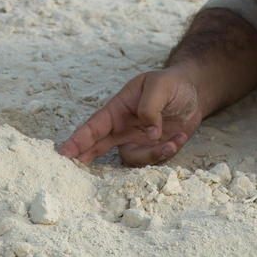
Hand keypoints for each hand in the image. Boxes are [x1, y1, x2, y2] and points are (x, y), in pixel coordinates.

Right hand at [57, 67, 202, 165]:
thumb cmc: (172, 83)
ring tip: (171, 142)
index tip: (62, 154)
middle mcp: (124, 126)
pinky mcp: (153, 148)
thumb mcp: (160, 86)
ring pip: (132, 159)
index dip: (78, 141)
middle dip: (87, 159)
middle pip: (99, 147)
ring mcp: (137, 139)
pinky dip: (168, 151)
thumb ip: (150, 108)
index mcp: (119, 108)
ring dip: (151, 155)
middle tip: (76, 173)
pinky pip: (154, 160)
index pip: (94, 126)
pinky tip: (179, 137)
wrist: (194, 91)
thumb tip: (149, 134)